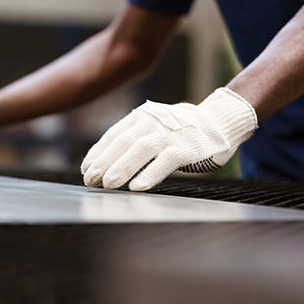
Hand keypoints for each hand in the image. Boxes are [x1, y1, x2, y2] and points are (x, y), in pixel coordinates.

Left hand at [81, 88, 257, 190]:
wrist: (219, 121)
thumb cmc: (180, 130)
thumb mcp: (153, 126)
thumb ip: (132, 139)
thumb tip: (103, 163)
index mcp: (141, 116)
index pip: (113, 135)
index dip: (97, 153)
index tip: (85, 170)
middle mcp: (152, 122)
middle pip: (122, 142)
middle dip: (103, 162)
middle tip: (90, 180)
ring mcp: (169, 134)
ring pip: (140, 149)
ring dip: (121, 167)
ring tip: (107, 184)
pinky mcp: (186, 148)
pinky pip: (165, 161)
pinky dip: (150, 174)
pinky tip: (137, 187)